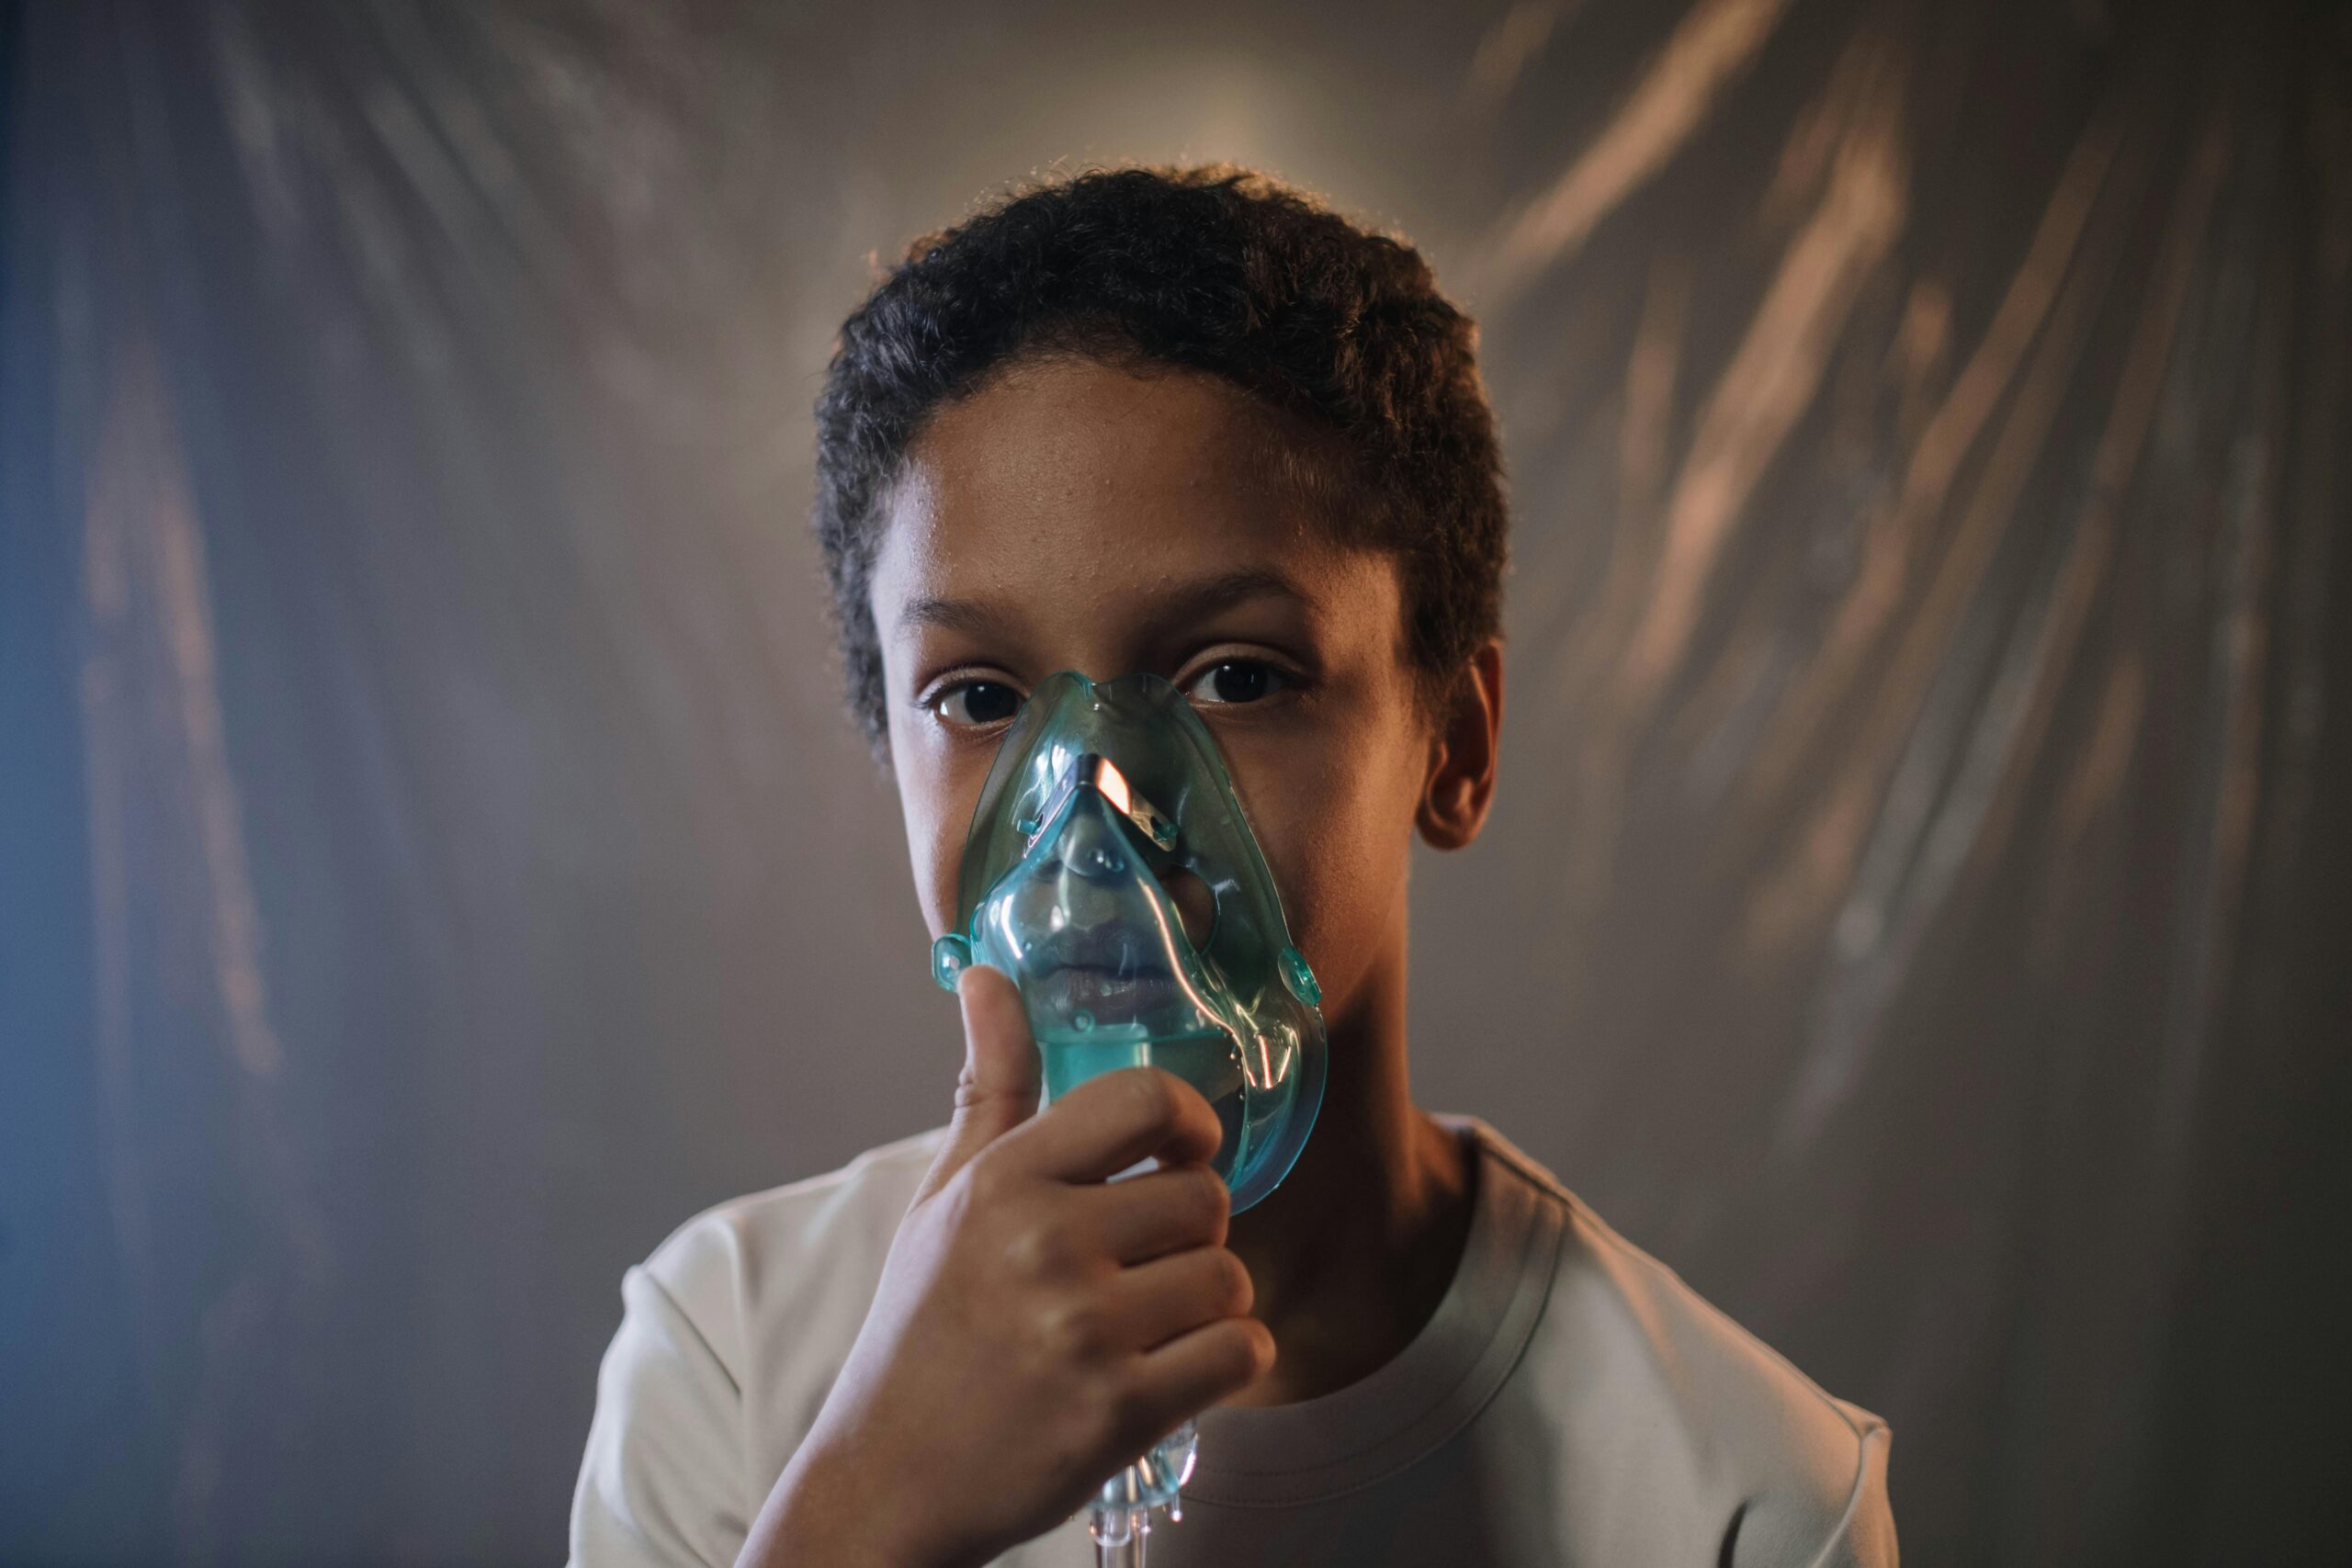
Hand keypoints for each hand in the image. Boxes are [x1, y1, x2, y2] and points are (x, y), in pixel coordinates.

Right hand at [737, 965, 1273, 1567]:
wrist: (887, 1480)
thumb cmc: (924, 1328)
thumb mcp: (943, 1198)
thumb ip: (986, 1088)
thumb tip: (987, 975)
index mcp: (1004, 1182)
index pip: (1147, 1100)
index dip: (1190, 1124)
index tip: (1179, 1155)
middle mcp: (1043, 1245)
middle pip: (1206, 1198)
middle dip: (1192, 1236)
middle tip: (1140, 1273)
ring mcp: (1082, 1331)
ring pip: (1230, 1278)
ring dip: (1208, 1307)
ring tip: (1147, 1327)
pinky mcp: (1118, 1414)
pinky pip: (1239, 1354)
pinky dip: (1226, 1367)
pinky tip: (1173, 1374)